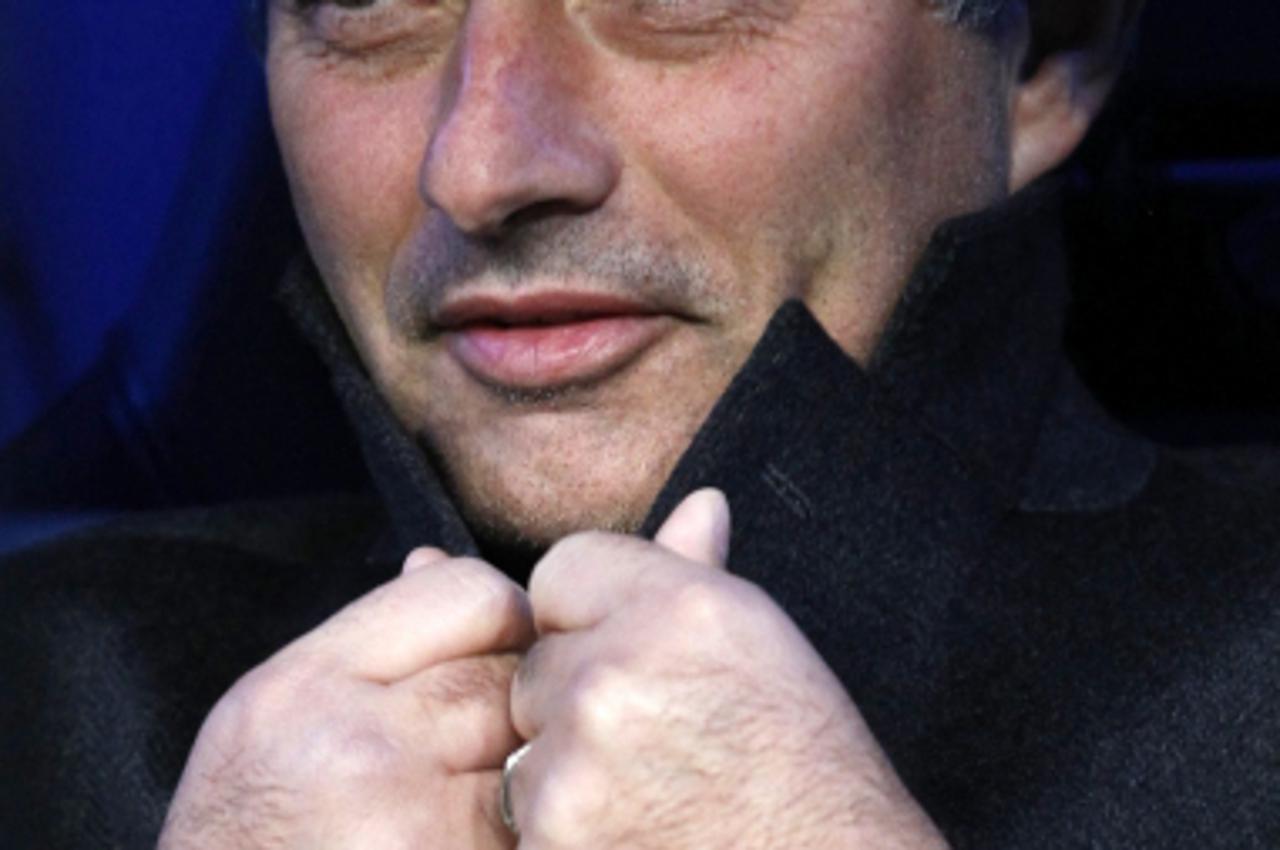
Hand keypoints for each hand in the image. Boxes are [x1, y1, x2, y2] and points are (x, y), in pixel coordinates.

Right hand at [158, 549, 533, 849]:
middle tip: (487, 742)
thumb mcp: (268, 724)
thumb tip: (439, 560)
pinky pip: (537, 832)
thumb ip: (362, 643)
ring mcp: (415, 831)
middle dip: (517, 700)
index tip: (495, 650)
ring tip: (478, 802)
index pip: (467, 591)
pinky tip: (486, 840)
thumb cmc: (245, 846)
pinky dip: (531, 834)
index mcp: (300, 690)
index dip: (499, 616)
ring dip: (533, 773)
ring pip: (538, 754)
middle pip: (512, 671)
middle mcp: (356, 752)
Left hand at [507, 489, 948, 848]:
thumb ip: (700, 570)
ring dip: (565, 763)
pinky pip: (522, 810)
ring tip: (651, 791)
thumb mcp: (763, 645)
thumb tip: (701, 502)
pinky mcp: (551, 840)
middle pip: (537, 656)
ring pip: (524, 736)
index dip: (594, 615)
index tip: (639, 658)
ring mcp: (577, 763)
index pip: (561, 568)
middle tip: (658, 738)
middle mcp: (617, 672)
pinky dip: (560, 828)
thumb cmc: (807, 767)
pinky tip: (632, 832)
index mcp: (676, 606)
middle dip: (576, 693)